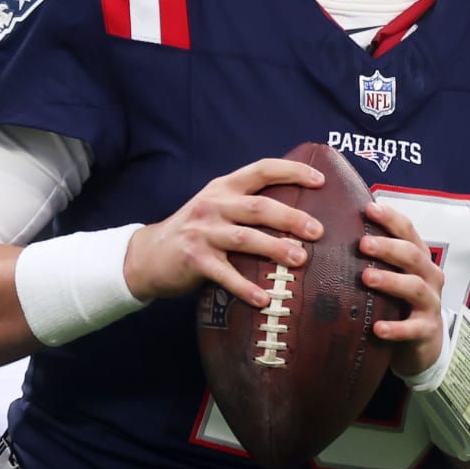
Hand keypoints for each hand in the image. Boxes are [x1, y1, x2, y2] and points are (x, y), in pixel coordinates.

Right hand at [124, 158, 322, 305]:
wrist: (149, 255)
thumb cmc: (196, 231)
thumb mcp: (217, 207)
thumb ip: (247, 205)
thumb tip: (298, 213)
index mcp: (224, 187)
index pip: (262, 170)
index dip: (292, 171)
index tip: (320, 180)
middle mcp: (214, 205)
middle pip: (259, 207)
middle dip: (291, 217)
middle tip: (318, 231)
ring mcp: (203, 232)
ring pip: (246, 238)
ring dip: (275, 249)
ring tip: (300, 260)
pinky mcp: (194, 260)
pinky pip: (225, 274)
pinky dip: (245, 287)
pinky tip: (264, 299)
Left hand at [360, 200, 445, 377]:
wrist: (424, 342)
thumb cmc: (400, 300)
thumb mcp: (393, 274)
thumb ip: (375, 255)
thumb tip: (336, 229)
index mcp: (419, 257)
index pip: (409, 231)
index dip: (391, 218)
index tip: (369, 209)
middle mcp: (429, 276)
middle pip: (412, 255)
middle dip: (388, 247)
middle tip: (363, 244)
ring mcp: (430, 303)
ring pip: (414, 287)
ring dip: (391, 280)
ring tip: (366, 277)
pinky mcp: (427, 330)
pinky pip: (413, 328)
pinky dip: (396, 328)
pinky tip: (377, 328)